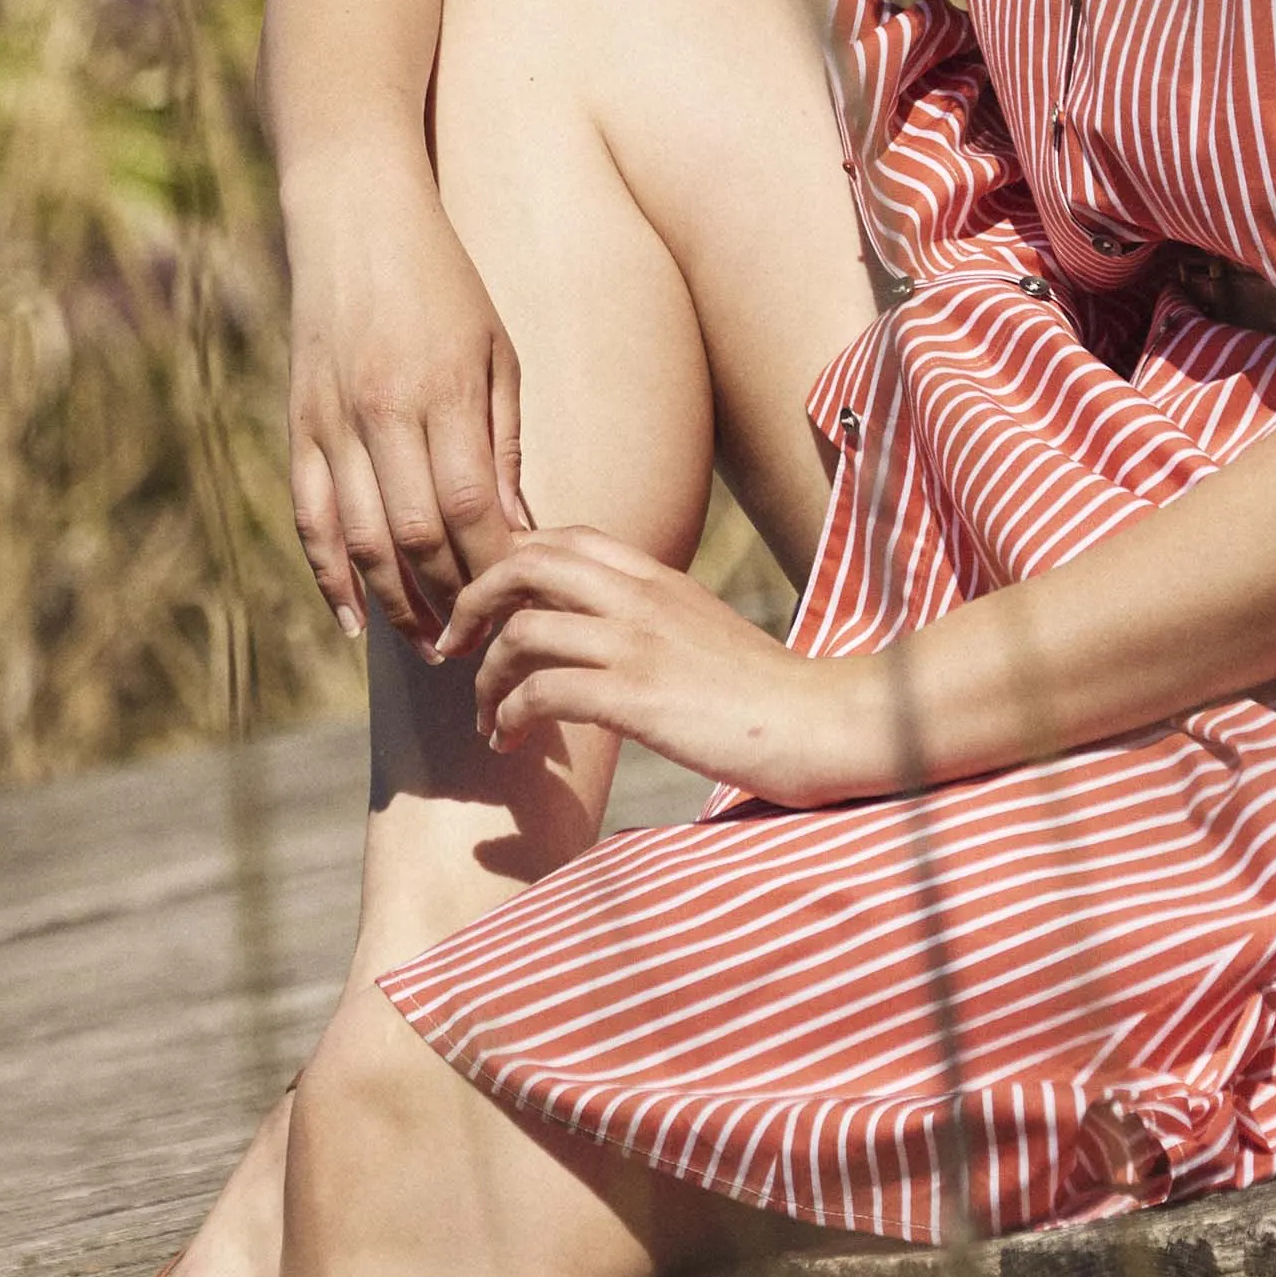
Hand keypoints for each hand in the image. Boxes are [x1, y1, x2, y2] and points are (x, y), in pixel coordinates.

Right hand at [285, 191, 527, 639]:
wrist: (353, 219)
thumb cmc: (444, 284)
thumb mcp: (496, 352)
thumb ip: (502, 443)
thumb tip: (518, 529)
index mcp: (440, 392)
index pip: (469, 507)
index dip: (493, 566)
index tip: (519, 603)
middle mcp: (380, 412)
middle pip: (415, 534)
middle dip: (451, 600)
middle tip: (479, 645)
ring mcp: (330, 421)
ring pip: (358, 537)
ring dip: (394, 602)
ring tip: (428, 644)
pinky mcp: (296, 425)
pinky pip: (308, 516)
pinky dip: (327, 574)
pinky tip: (353, 618)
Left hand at [444, 532, 895, 803]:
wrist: (821, 724)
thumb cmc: (762, 694)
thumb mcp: (701, 632)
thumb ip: (649, 618)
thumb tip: (595, 632)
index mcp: (657, 576)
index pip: (561, 537)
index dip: (507, 563)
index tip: (488, 610)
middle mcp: (642, 595)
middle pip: (525, 560)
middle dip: (472, 600)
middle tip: (454, 645)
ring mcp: (640, 642)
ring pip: (523, 628)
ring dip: (485, 675)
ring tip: (485, 716)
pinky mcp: (639, 695)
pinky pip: (542, 690)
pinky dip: (510, 713)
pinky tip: (512, 739)